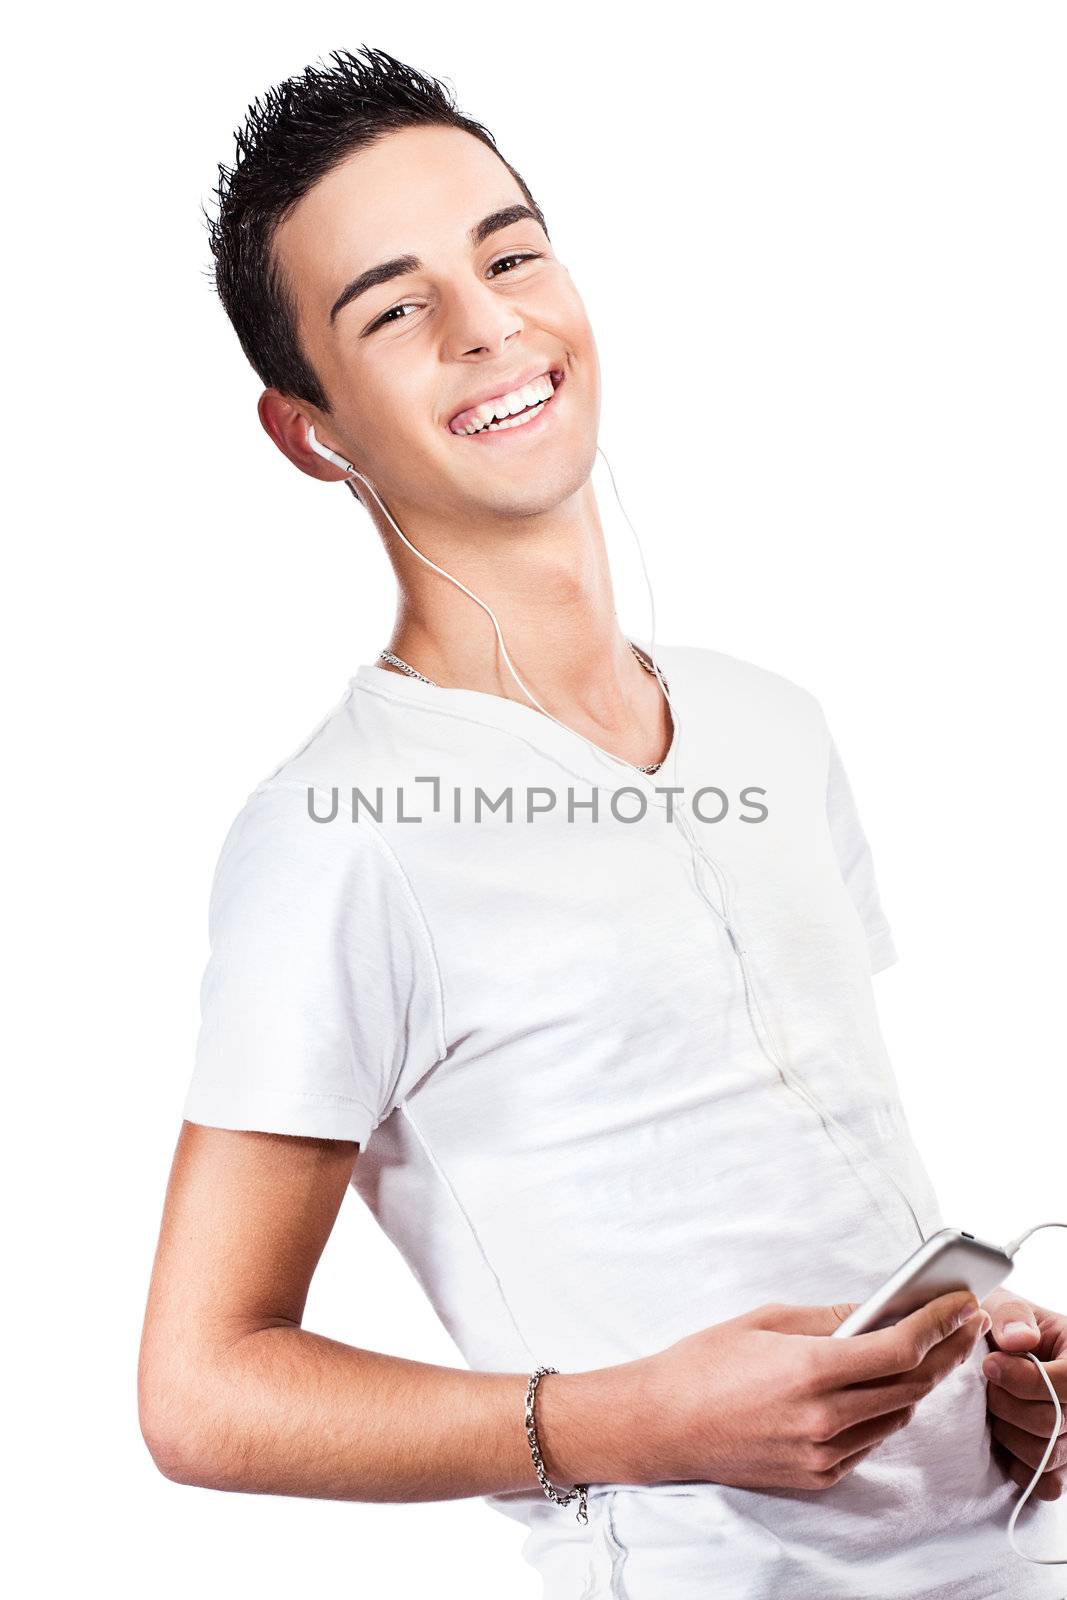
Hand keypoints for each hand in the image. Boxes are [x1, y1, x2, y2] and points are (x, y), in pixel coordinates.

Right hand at [630, 1290, 985, 1492]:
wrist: (663, 1424)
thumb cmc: (703, 1364)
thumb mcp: (764, 1320)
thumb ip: (826, 1318)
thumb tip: (872, 1310)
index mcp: (810, 1370)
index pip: (899, 1347)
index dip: (937, 1324)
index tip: (958, 1305)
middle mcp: (823, 1418)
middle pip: (909, 1385)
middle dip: (943, 1352)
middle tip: (961, 1325)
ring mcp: (822, 1454)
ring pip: (896, 1417)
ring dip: (917, 1384)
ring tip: (927, 1352)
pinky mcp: (817, 1476)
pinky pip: (869, 1442)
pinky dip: (884, 1413)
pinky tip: (881, 1389)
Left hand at [981, 1289, 1065, 1501]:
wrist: (996, 1352)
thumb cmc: (1004, 1328)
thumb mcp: (1005, 1307)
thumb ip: (1011, 1316)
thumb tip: (1018, 1340)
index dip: (1025, 1379)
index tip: (990, 1365)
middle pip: (1051, 1422)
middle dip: (1004, 1404)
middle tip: (986, 1386)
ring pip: (1046, 1455)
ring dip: (1007, 1433)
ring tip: (994, 1408)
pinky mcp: (1064, 1466)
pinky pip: (1049, 1484)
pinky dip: (1020, 1466)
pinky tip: (1005, 1438)